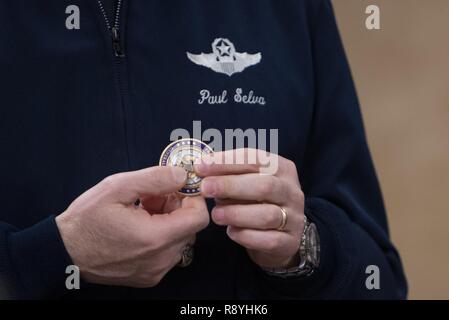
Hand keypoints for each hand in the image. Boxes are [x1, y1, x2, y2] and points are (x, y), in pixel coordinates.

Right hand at [56, 166, 208, 287]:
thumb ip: (154, 179)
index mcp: (154, 237)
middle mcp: (160, 259)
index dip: (192, 198)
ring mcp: (155, 271)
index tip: (178, 188)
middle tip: (152, 196)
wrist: (64, 252)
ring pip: (180, 239)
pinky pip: (168, 252)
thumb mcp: (117, 188)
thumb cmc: (86, 221)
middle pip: (190, 227)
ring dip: (169, 220)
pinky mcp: (149, 276)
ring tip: (142, 209)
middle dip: (177, 206)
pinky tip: (140, 226)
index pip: (198, 218)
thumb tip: (182, 175)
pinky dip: (161, 236)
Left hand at [195, 149, 304, 269]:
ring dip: (237, 213)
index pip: (256, 159)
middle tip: (205, 188)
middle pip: (265, 185)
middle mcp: (291, 191)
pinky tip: (231, 232)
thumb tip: (201, 168)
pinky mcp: (289, 242)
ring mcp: (294, 218)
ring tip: (216, 214)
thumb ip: (228, 174)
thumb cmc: (256, 202)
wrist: (279, 235)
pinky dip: (247, 236)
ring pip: (268, 215)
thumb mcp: (245, 182)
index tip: (201, 166)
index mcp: (282, 169)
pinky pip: (269, 240)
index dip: (227, 161)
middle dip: (231, 185)